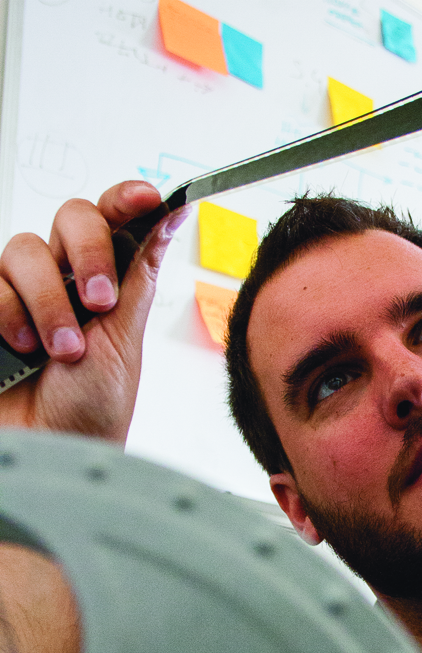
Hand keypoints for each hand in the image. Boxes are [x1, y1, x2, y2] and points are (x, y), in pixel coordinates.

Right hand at [0, 181, 185, 442]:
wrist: (53, 455)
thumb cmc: (92, 410)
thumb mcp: (124, 339)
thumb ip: (138, 274)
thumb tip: (173, 215)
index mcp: (106, 280)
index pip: (114, 218)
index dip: (128, 198)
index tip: (150, 197)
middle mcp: (64, 277)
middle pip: (70, 217)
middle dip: (88, 253)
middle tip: (100, 301)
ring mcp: (20, 291)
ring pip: (25, 249)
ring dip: (49, 302)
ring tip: (61, 350)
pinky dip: (8, 314)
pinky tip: (21, 348)